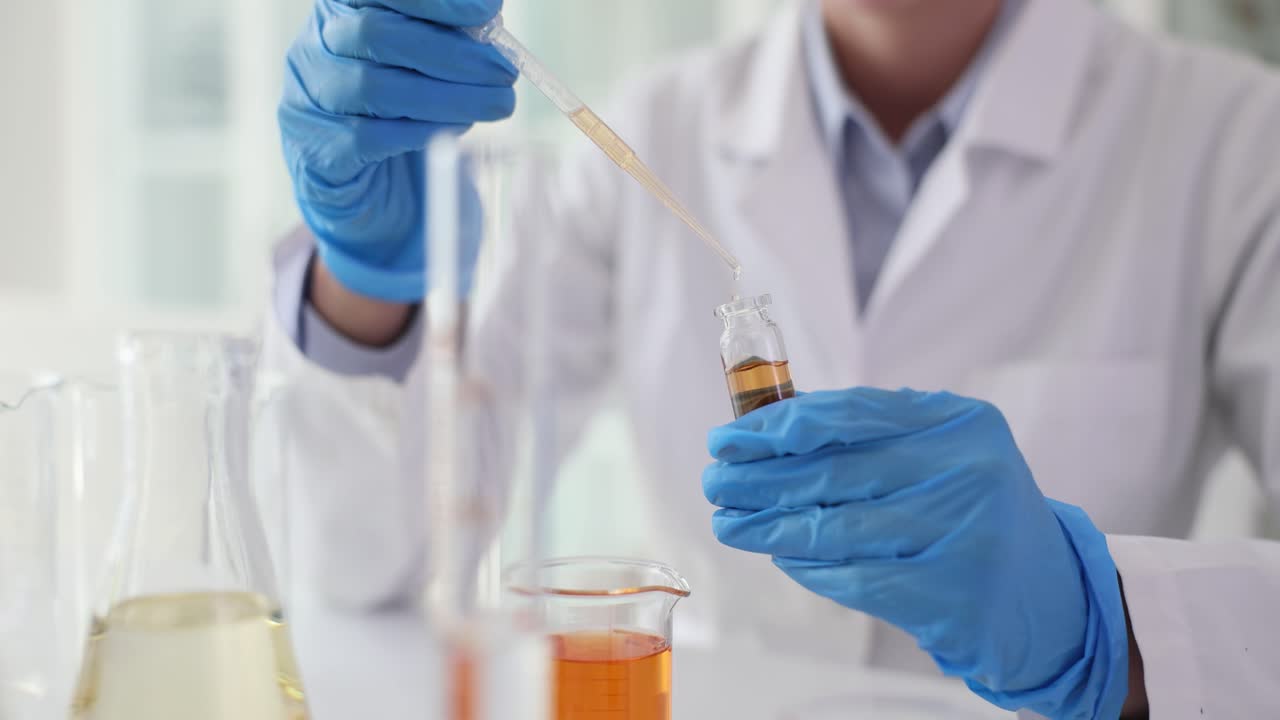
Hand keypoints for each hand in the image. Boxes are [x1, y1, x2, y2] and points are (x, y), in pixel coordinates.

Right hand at [280, 0, 515, 301]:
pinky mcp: (317, 149)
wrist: (364, 180)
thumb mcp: (422, 61)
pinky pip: (370, 137)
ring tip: (495, 105)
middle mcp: (315, 46)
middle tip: (505, 72)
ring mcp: (309, 98)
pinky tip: (458, 129)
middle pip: (375, 34)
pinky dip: (423, 132)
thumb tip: (489, 22)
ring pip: (375, 89)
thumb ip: (446, 36)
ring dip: (448, 97)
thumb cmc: (399, 107)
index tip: (487, 12)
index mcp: (342, 11)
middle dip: (453, 53)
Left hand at [703, 388, 1130, 718]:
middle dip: (760, 478)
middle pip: (833, 472)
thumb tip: (771, 428)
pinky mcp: (951, 595)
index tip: (730, 436)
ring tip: (728, 522)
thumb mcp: (944, 454)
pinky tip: (780, 556)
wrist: (1049, 592)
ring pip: (836, 527)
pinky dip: (809, 567)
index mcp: (960, 423)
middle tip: (715, 481)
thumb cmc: (976, 513)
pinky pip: (855, 577)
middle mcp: (967, 471)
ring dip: (769, 525)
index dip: (779, 425)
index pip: (849, 414)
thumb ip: (873, 437)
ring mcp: (962, 535)